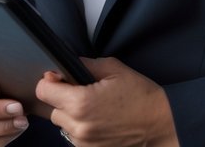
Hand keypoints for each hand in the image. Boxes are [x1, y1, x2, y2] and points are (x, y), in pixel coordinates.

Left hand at [35, 58, 177, 146]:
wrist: (161, 124)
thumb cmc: (140, 96)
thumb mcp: (113, 69)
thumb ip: (83, 65)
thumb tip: (63, 65)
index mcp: (81, 103)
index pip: (44, 91)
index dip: (50, 81)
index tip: (60, 79)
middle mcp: (79, 126)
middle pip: (52, 109)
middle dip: (63, 99)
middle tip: (85, 93)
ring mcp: (84, 143)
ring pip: (63, 125)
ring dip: (72, 116)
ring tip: (96, 109)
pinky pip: (75, 137)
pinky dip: (82, 129)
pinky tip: (100, 121)